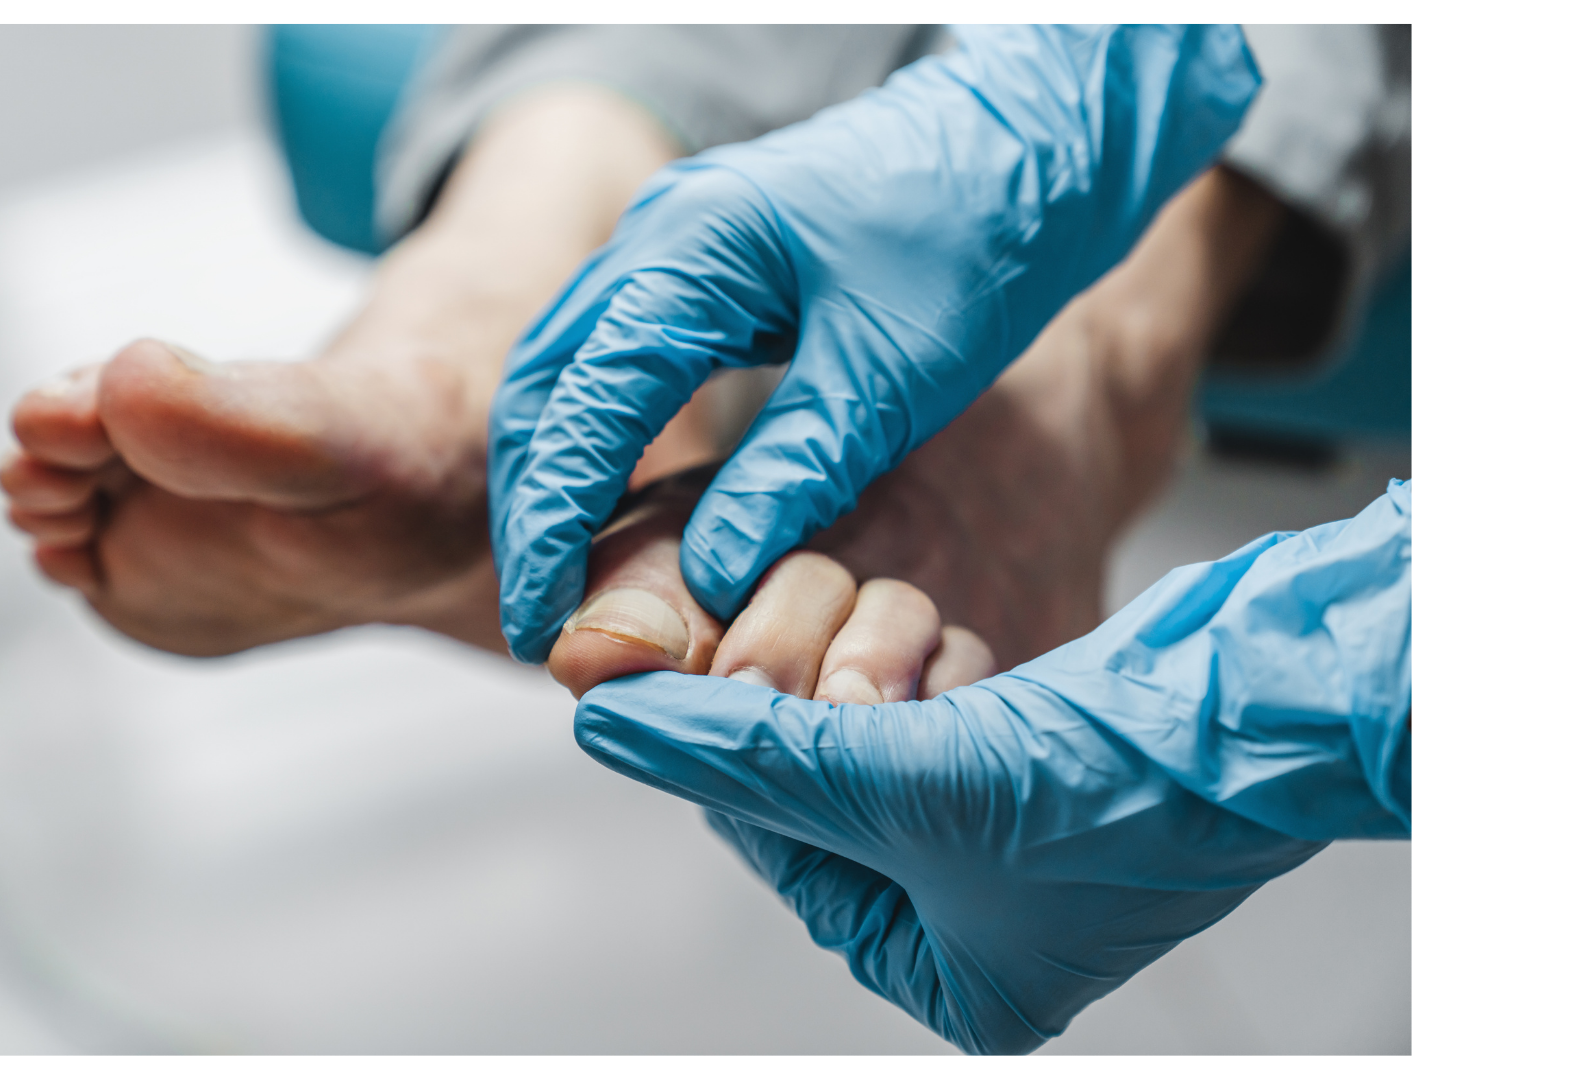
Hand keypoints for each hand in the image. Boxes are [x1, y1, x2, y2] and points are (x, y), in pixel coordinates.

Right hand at [490, 23, 1261, 660]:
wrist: (1036, 138)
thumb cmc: (980, 232)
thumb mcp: (893, 371)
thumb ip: (794, 472)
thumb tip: (711, 578)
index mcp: (693, 249)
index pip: (584, 403)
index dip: (552, 523)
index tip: (543, 618)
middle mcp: (658, 235)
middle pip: (546, 386)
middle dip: (533, 508)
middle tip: (541, 618)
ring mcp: (672, 243)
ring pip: (569, 372)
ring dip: (558, 476)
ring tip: (568, 582)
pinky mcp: (702, 266)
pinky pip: (616, 360)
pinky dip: (601, 440)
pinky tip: (621, 511)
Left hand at [573, 482, 1411, 1053]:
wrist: (1260, 705)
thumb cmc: (1122, 790)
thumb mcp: (899, 784)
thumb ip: (745, 753)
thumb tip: (620, 724)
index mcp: (950, 975)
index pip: (781, 854)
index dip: (747, 764)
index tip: (710, 688)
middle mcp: (976, 912)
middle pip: (823, 787)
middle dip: (835, 713)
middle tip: (859, 677)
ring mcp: (1007, 826)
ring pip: (872, 722)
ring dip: (893, 671)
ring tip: (944, 673)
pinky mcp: (1035, 745)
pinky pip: (936, 689)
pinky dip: (943, 657)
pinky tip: (978, 657)